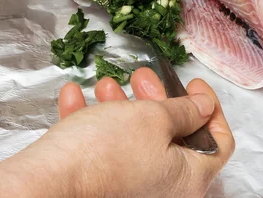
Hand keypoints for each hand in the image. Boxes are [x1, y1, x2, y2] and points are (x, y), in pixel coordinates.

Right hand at [0, 68, 234, 197]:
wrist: (44, 183)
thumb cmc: (106, 151)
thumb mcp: (154, 118)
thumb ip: (185, 111)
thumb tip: (204, 108)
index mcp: (188, 178)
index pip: (218, 143)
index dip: (211, 109)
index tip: (194, 86)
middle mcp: (162, 189)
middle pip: (172, 137)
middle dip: (156, 99)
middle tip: (144, 77)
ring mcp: (129, 189)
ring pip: (133, 139)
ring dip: (121, 106)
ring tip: (106, 82)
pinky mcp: (97, 186)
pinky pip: (101, 151)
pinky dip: (91, 123)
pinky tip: (74, 97)